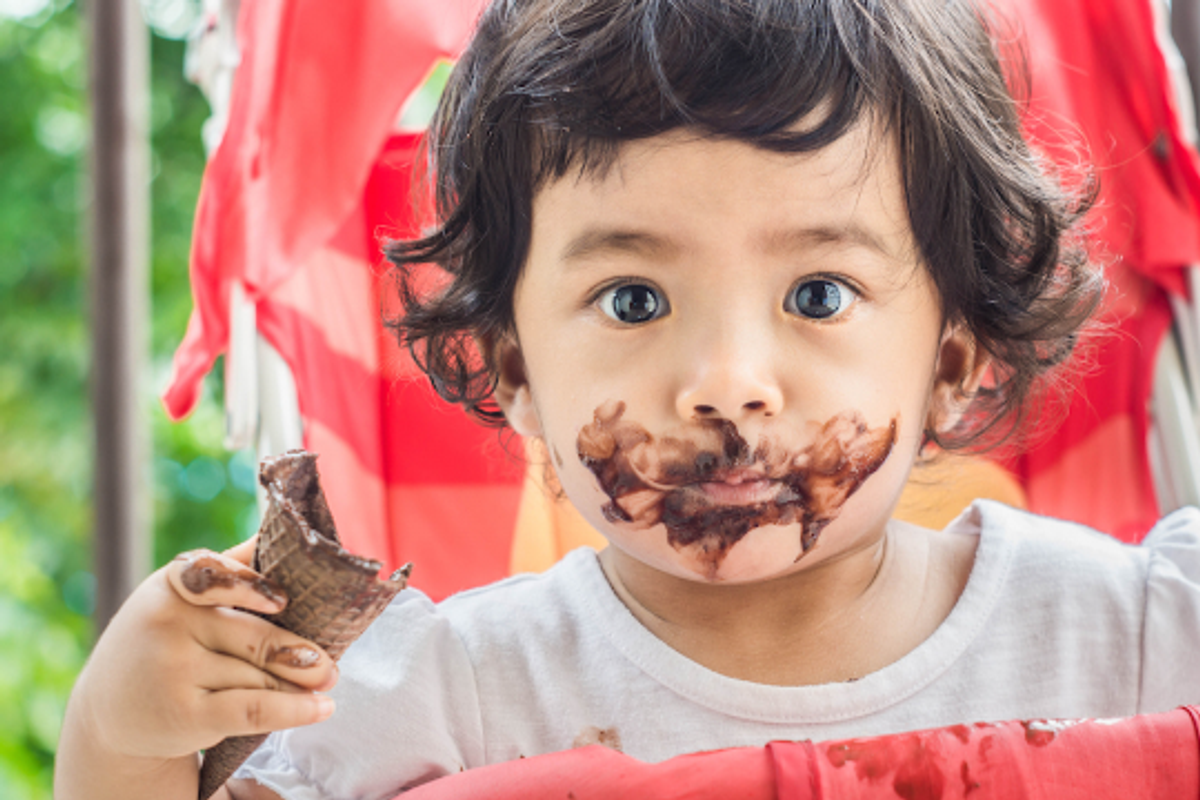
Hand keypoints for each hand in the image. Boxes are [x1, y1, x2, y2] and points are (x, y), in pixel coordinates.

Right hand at [70, 537, 337, 762]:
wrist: (110, 712)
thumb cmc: (165, 642)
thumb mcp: (182, 600)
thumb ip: (227, 569)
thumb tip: (277, 531)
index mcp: (171, 586)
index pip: (212, 577)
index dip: (248, 589)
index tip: (283, 601)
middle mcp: (167, 625)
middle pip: (256, 637)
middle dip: (301, 653)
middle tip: (330, 663)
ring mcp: (173, 671)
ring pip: (260, 675)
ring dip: (301, 684)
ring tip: (328, 682)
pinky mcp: (184, 714)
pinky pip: (254, 709)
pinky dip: (295, 710)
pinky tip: (322, 707)